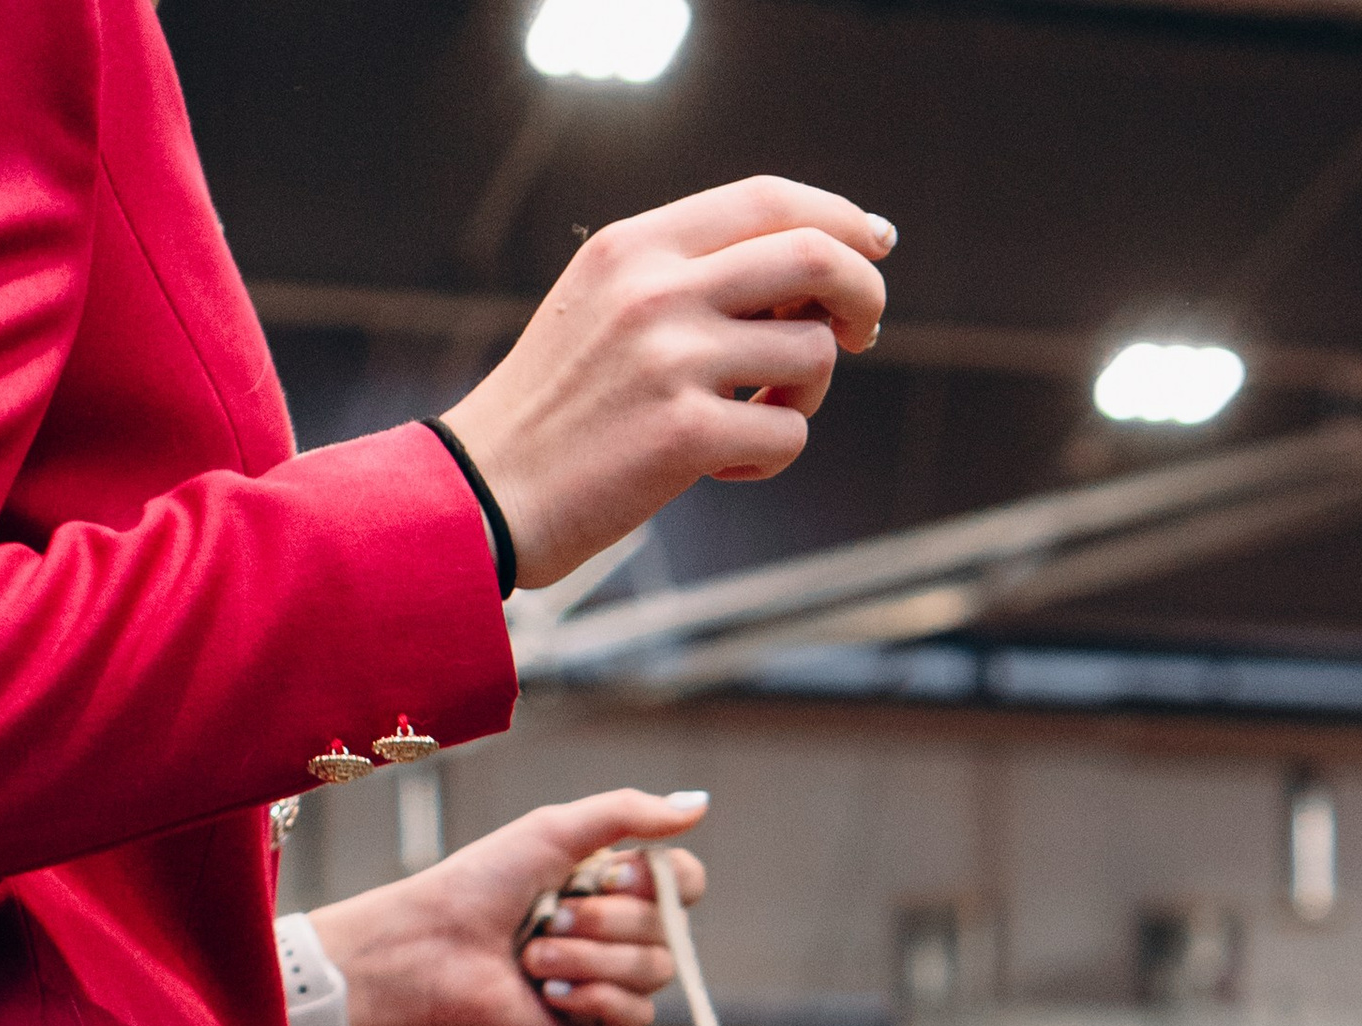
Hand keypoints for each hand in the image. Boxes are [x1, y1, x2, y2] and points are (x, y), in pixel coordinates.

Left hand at [308, 789, 708, 1025]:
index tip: (607, 874)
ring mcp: (612, 984)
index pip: (687, 882)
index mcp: (619, 886)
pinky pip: (638, 1015)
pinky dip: (594, 997)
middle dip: (604, 920)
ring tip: (533, 957)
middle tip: (547, 917)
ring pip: (655, 971)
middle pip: (671, 928)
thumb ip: (629, 813)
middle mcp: (621, 935)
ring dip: (589, 958)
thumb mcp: (555, 831)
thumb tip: (702, 804)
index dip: (659, 880)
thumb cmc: (483, 885)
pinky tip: (549, 994)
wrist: (434, 950)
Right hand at [441, 180, 892, 590]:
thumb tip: (809, 269)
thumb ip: (685, 276)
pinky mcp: (684, 435)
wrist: (485, 491)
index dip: (838, 216)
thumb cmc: (553, 409)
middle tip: (862, 332)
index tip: (876, 242)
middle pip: (815, 257)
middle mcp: (656, 288)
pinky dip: (768, 456)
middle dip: (863, 293)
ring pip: (811, 351)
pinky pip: (787, 436)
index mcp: (635, 244)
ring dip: (804, 393)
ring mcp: (671, 359)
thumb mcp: (602, 305)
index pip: (767, 199)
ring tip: (752, 416)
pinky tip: (718, 465)